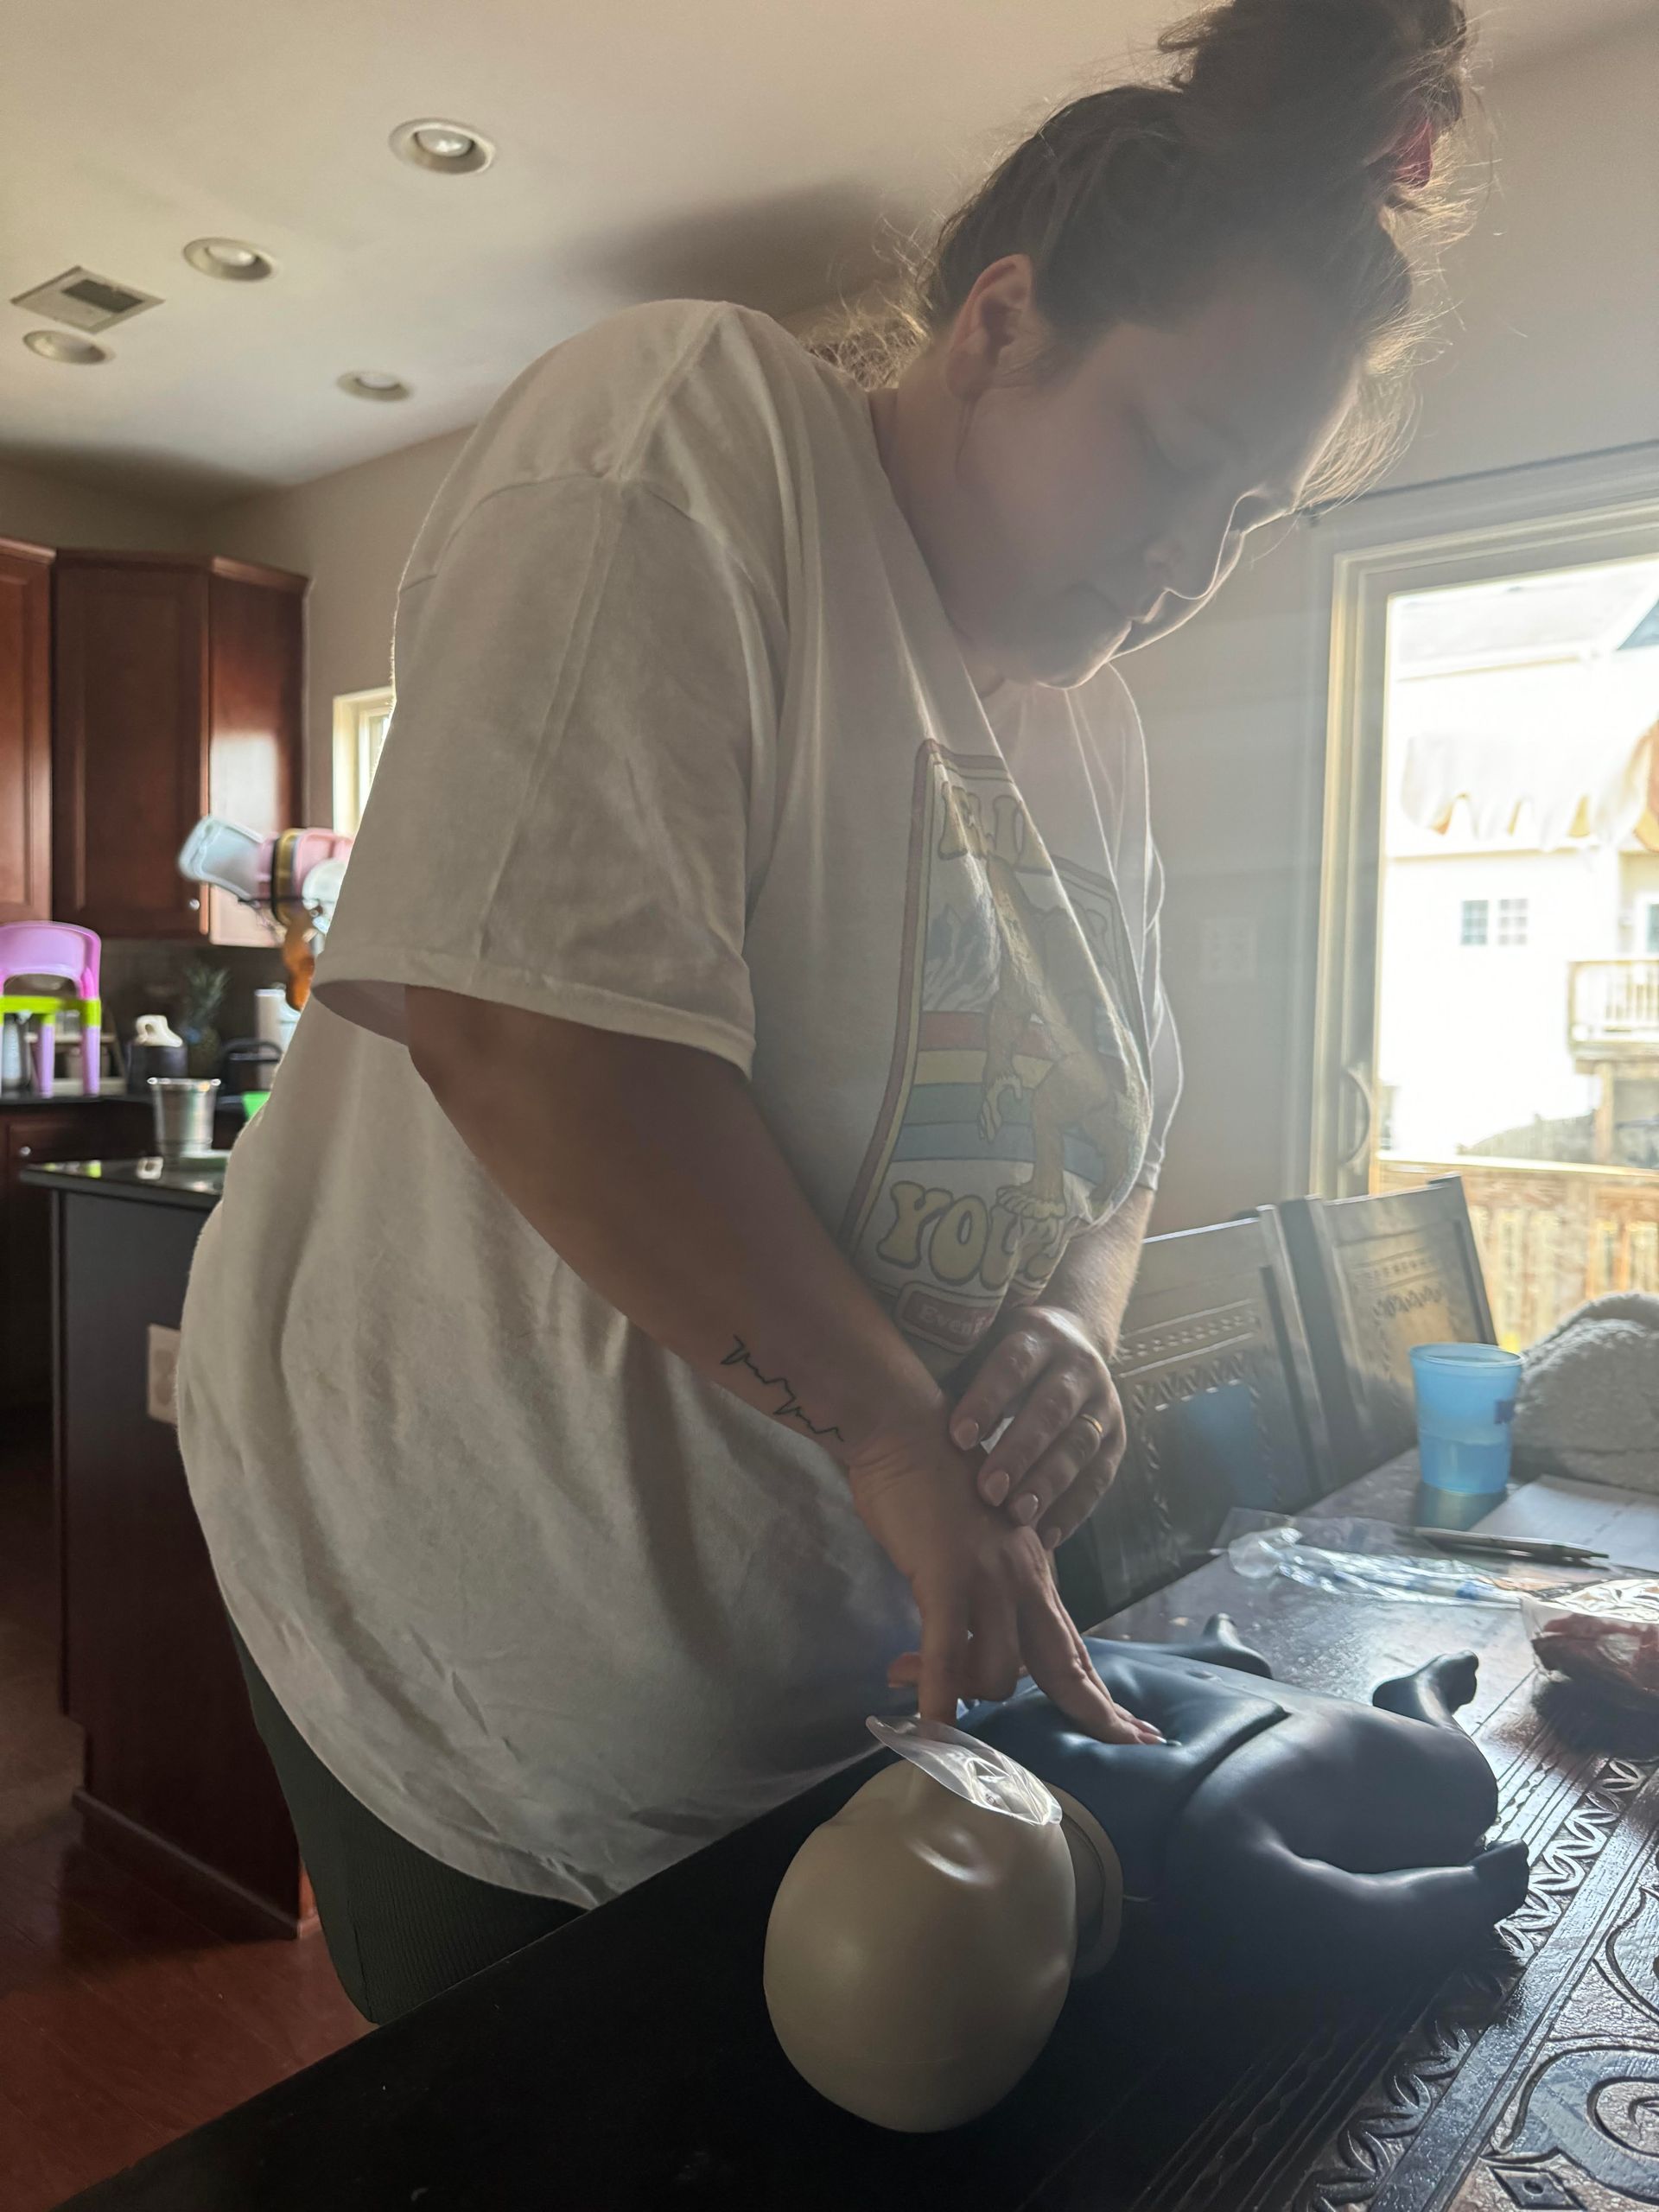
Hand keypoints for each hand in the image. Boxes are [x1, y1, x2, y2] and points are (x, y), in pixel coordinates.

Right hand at [847, 1405, 1157, 1742]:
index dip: (1104, 1694)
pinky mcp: (946, 1579)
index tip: (1138, 1732)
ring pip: (996, 1673)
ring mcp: (988, 1579)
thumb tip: (968, 1635)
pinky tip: (928, 1732)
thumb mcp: (978, 1539)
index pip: (1075, 1646)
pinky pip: (946, 1656)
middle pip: (1065, 1666)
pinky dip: (937, 1698)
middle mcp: (1023, 1579)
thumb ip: (986, 1585)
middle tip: (1126, 1747)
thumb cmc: (930, 1478)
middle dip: (1095, 1713)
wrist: (905, 1427)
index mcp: (1031, 1570)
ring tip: (908, 1676)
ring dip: (957, 1694)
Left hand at [949, 1305, 1125, 1552]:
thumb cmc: (1003, 1359)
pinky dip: (1074, 1508)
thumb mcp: (982, 1348)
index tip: (958, 1438)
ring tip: (1018, 1517)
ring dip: (1049, 1484)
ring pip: (1080, 1445)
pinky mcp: (1117, 1439)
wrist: (1073, 1342)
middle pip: (1051, 1410)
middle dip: (1019, 1452)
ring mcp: (1104, 1403)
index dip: (987, 1401)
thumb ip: (954, 1373)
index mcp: (1039, 1336)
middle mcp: (1079, 1366)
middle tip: (986, 1491)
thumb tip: (895, 1403)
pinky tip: (1047, 1535)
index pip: (1013, 1366)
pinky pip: (1099, 1478)